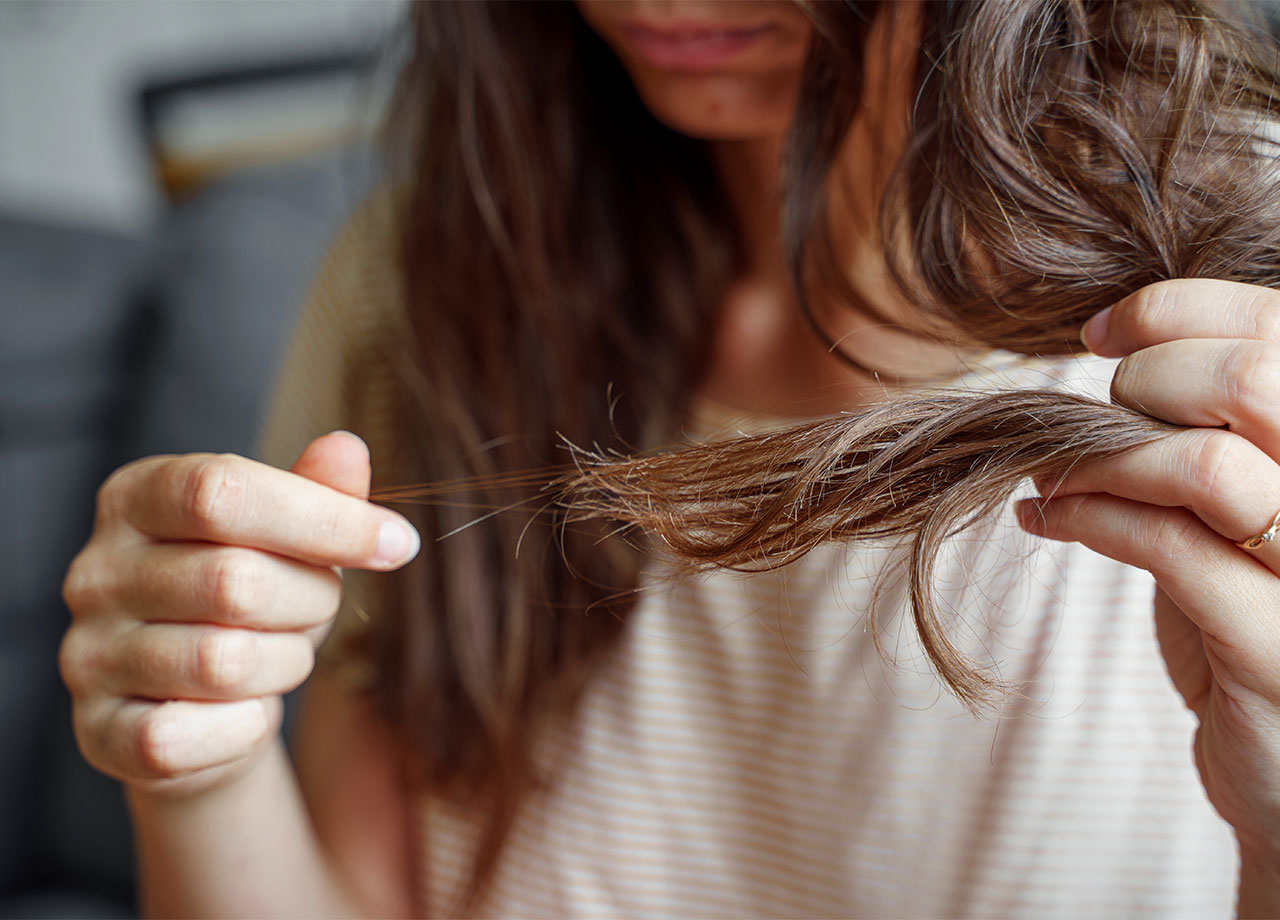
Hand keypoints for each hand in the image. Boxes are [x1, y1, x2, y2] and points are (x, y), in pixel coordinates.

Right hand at [60, 432, 419, 796]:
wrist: (199, 710)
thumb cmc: (251, 604)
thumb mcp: (291, 539)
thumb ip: (318, 492)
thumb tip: (347, 448)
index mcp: (136, 497)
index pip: (222, 492)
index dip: (323, 519)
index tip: (399, 544)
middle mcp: (96, 570)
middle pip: (235, 581)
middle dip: (311, 601)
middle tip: (318, 609)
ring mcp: (87, 654)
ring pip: (223, 663)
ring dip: (285, 664)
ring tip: (280, 657)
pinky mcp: (98, 732)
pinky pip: (186, 735)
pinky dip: (245, 727)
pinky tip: (246, 712)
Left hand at [1016, 279, 1279, 902]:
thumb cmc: (1260, 630)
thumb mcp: (1245, 519)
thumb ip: (1212, 441)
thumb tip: (1120, 363)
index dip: (1182, 309)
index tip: (1102, 329)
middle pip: (1253, 379)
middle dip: (1145, 376)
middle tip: (1095, 411)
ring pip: (1203, 463)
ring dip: (1102, 455)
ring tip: (1055, 470)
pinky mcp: (1279, 646)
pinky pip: (1164, 548)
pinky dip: (1084, 518)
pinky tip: (1044, 519)